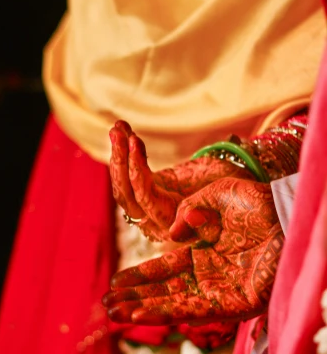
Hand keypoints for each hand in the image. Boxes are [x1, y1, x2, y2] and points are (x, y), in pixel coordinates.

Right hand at [103, 178, 282, 324]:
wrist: (294, 219)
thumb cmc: (264, 205)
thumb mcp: (220, 194)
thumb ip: (191, 208)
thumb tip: (172, 236)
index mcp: (206, 253)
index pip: (166, 269)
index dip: (141, 276)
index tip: (115, 282)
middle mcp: (211, 276)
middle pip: (164, 291)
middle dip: (134, 298)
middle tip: (107, 306)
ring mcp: (221, 292)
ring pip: (173, 304)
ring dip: (142, 310)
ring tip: (113, 314)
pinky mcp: (234, 305)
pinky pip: (192, 311)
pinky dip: (163, 313)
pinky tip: (139, 316)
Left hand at [110, 121, 251, 240]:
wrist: (235, 191)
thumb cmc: (234, 196)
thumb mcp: (223, 200)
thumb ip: (206, 215)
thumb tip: (185, 221)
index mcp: (170, 226)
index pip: (145, 201)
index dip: (138, 175)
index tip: (136, 145)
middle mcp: (153, 220)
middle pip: (127, 194)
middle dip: (121, 160)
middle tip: (118, 133)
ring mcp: (146, 204)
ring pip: (123, 183)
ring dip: (119, 152)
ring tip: (118, 127)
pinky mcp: (146, 188)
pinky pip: (128, 172)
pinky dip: (126, 150)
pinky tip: (122, 128)